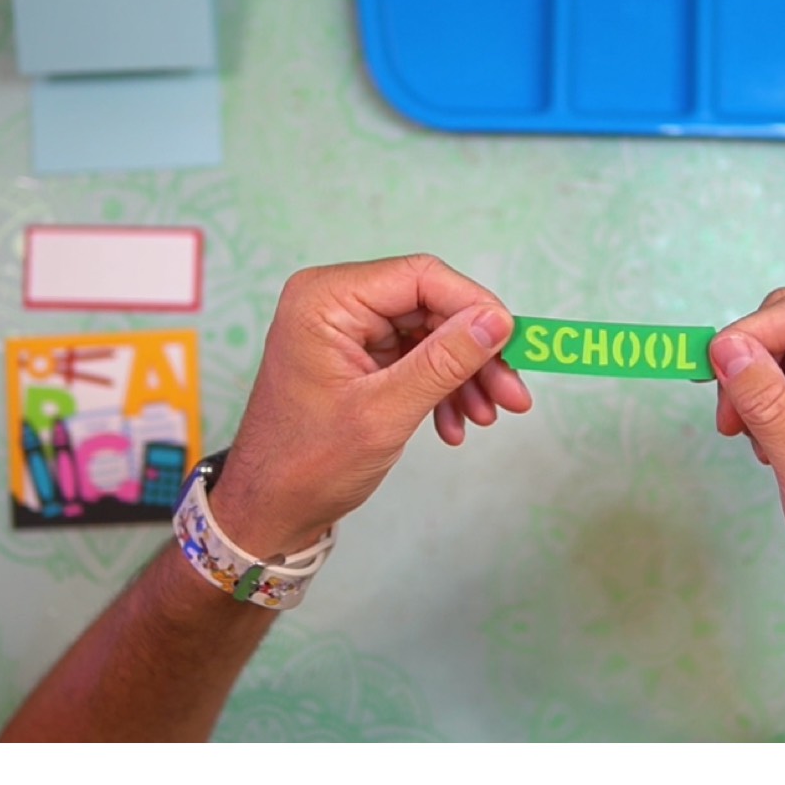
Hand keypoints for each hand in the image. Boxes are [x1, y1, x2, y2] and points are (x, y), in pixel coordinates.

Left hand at [209, 254, 531, 557]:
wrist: (270, 508)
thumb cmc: (307, 463)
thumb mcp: (385, 412)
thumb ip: (445, 361)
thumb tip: (498, 321)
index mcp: (327, 298)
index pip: (421, 276)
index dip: (475, 306)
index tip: (514, 343)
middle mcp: (334, 302)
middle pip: (430, 305)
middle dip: (475, 351)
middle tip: (512, 393)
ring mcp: (346, 329)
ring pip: (429, 334)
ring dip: (463, 375)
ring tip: (487, 416)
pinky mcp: (357, 354)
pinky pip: (414, 357)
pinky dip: (440, 388)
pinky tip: (454, 425)